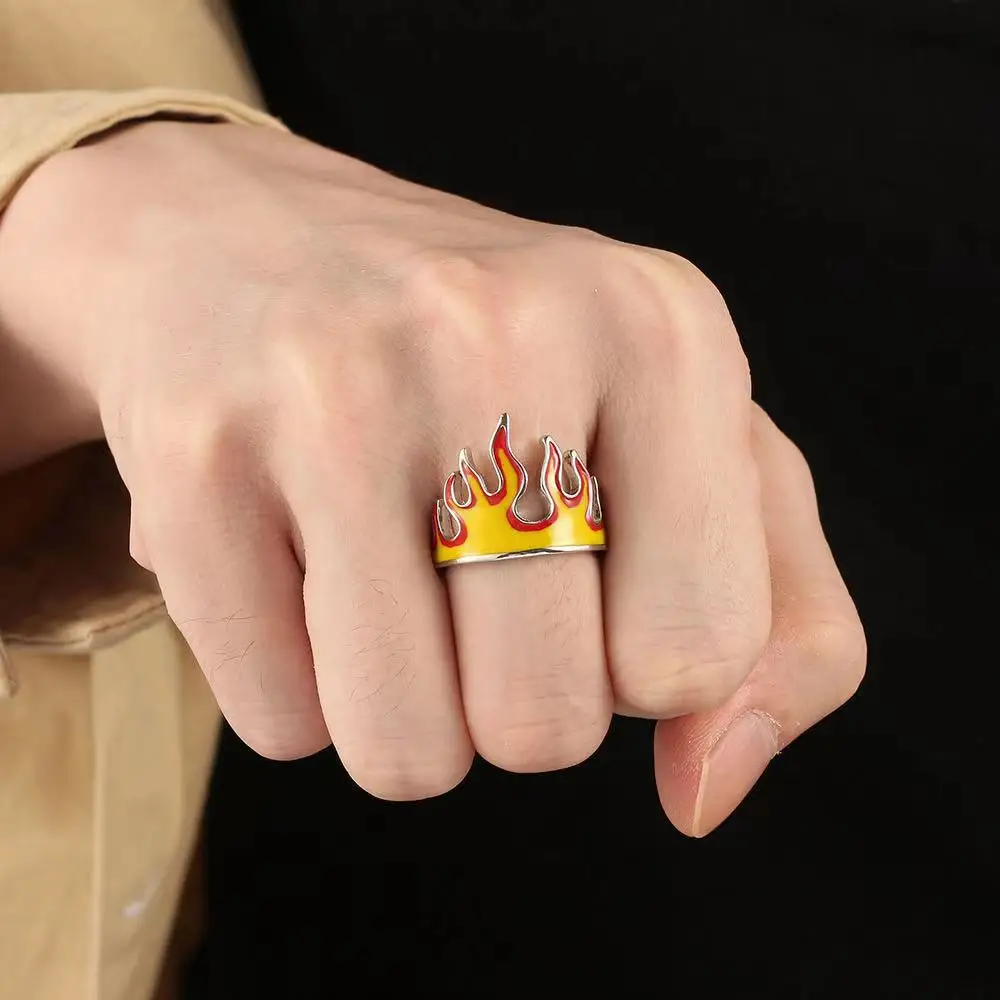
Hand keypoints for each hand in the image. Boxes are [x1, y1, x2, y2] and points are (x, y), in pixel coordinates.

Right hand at [0, 121, 864, 833]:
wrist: (247, 243)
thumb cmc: (497, 368)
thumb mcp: (692, 447)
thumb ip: (782, 628)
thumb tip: (706, 794)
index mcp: (661, 328)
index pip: (698, 658)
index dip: (639, 660)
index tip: (588, 572)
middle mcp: (501, 333)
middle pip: (548, 726)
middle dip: (515, 695)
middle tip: (468, 571)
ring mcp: (333, 386)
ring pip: (406, 750)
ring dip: (408, 710)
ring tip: (384, 575)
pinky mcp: (194, 454)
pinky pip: (280, 720)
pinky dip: (298, 679)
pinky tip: (292, 553)